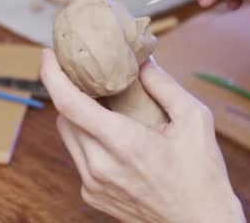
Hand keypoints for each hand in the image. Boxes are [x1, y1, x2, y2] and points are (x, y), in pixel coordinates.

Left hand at [40, 50, 244, 221]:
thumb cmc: (201, 175)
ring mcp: (92, 183)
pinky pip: (77, 157)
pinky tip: (111, 138)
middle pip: (64, 116)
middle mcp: (99, 165)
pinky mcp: (91, 195)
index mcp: (122, 143)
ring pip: (68, 136)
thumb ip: (164, 85)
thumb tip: (142, 60)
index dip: (52, 75)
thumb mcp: (194, 120)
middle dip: (72, 92)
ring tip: (102, 105)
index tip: (48, 54)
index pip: (69, 103)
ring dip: (77, 116)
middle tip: (88, 77)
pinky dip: (87, 140)